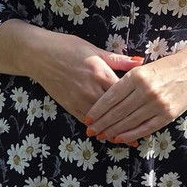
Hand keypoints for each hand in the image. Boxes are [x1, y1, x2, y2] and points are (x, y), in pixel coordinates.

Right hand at [23, 31, 144, 124]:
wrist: (39, 54)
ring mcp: (79, 99)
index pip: (123, 93)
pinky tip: (103, 135)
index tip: (146, 113)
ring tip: (124, 139)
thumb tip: (140, 62)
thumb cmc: (68, 47)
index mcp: (101, 72)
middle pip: (113, 110)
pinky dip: (95, 128)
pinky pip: (85, 120)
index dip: (135, 104)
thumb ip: (118, 60)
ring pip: (99, 119)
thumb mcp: (95, 50)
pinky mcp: (69, 105)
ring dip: (111, 130)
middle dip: (125, 122)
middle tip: (139, 134)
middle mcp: (91, 89)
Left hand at [82, 46, 186, 145]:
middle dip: (102, 123)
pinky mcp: (167, 115)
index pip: (111, 96)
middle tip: (91, 131)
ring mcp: (157, 104)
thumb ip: (125, 80)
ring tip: (102, 136)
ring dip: (113, 131)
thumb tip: (105, 97)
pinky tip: (119, 138)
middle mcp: (145, 90)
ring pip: (129, 122)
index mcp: (136, 76)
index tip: (88, 117)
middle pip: (118, 111)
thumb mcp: (142, 68)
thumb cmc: (164, 68)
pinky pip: (144, 128)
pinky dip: (130, 135)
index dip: (98, 109)